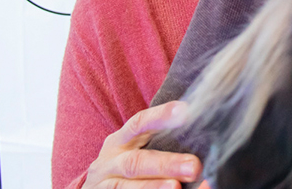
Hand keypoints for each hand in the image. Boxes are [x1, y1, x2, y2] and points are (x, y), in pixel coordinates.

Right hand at [83, 101, 205, 188]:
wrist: (93, 187)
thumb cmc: (125, 165)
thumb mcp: (133, 149)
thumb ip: (158, 142)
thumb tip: (198, 142)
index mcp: (120, 141)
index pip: (139, 124)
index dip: (160, 116)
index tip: (186, 111)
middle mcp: (110, 160)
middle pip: (136, 161)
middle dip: (166, 164)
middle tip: (194, 166)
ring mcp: (104, 183)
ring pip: (125, 185)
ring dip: (152, 186)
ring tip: (176, 187)